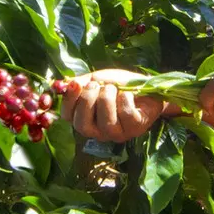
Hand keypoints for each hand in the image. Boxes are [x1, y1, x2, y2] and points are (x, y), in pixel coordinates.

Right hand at [61, 69, 177, 142]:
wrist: (148, 87)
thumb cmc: (119, 86)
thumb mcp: (97, 80)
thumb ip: (80, 83)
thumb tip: (65, 84)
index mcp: (87, 119)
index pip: (68, 117)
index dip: (69, 101)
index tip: (76, 84)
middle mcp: (99, 131)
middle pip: (83, 126)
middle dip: (87, 101)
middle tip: (97, 86)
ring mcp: (118, 133)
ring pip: (106, 123)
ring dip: (107, 99)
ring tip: (113, 88)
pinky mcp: (135, 129)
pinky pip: (125, 116)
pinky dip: (125, 100)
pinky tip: (128, 94)